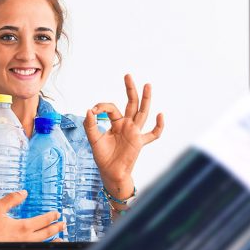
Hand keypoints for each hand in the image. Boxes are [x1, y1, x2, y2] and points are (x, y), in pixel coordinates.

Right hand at [0, 191, 65, 242]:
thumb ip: (11, 199)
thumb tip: (23, 192)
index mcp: (23, 227)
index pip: (43, 220)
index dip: (51, 216)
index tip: (57, 213)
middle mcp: (26, 238)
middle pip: (46, 232)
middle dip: (56, 227)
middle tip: (63, 224)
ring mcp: (24, 246)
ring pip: (43, 243)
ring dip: (53, 239)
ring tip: (61, 238)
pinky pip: (37, 249)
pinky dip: (45, 247)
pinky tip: (46, 246)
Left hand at [86, 74, 164, 199]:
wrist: (110, 173)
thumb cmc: (103, 157)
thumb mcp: (93, 140)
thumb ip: (90, 125)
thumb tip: (89, 111)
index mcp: (116, 123)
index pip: (111, 108)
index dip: (102, 106)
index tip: (93, 111)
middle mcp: (127, 125)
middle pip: (131, 103)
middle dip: (130, 89)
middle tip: (127, 75)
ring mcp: (135, 132)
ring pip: (142, 112)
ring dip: (145, 99)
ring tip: (147, 85)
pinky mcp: (140, 142)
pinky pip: (153, 134)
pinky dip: (158, 126)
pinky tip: (160, 115)